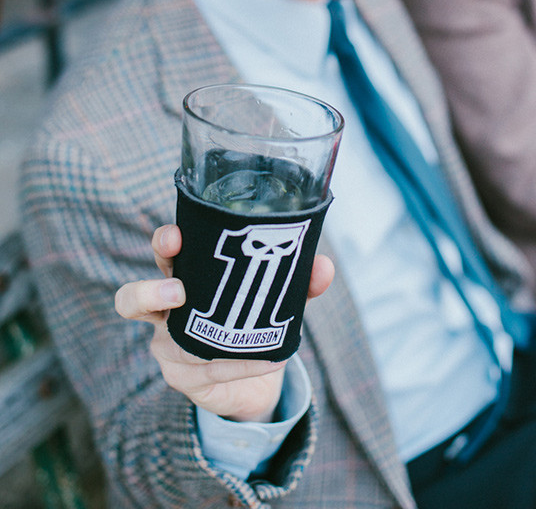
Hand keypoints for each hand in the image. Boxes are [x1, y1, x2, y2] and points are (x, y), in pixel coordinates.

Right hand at [115, 224, 333, 422]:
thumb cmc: (254, 320)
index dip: (163, 244)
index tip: (175, 235)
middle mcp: (166, 311)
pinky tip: (267, 359)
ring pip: (165, 343)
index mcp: (185, 276)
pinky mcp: (183, 378)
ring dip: (199, 340)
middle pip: (132, 298)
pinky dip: (239, 364)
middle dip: (151, 290)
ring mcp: (168, 346)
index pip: (163, 254)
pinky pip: (205, 371)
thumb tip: (324, 266)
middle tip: (178, 287)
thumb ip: (298, 281)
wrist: (254, 378)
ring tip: (221, 332)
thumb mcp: (275, 295)